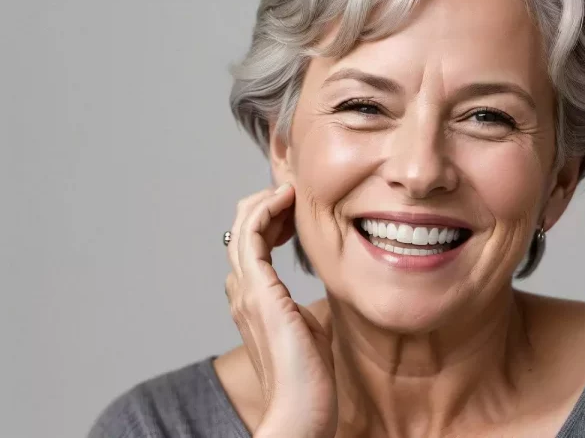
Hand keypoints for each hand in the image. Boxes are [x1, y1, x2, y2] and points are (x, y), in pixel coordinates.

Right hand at [224, 184, 336, 437]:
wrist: (301, 408)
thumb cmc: (309, 377)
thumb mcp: (312, 328)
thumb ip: (311, 305)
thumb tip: (330, 290)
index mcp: (254, 301)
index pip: (252, 247)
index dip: (270, 221)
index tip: (296, 209)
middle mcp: (243, 293)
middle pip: (241, 232)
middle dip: (265, 204)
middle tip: (294, 192)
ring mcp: (247, 292)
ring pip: (241, 228)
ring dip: (264, 201)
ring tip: (291, 188)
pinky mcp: (259, 291)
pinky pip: (250, 236)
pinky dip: (264, 210)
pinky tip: (287, 200)